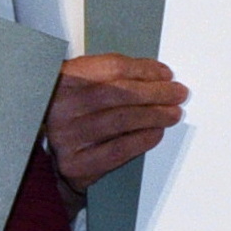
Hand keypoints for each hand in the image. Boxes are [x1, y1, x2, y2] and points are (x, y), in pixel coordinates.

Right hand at [43, 53, 188, 189]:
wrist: (54, 158)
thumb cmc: (75, 117)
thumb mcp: (83, 87)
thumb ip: (112, 77)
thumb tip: (157, 76)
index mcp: (63, 79)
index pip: (112, 68)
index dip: (144, 70)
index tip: (165, 74)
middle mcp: (61, 106)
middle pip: (118, 93)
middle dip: (155, 92)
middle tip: (177, 93)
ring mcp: (67, 136)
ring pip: (121, 120)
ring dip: (154, 115)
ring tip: (173, 113)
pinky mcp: (76, 163)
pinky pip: (117, 149)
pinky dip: (142, 140)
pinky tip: (157, 132)